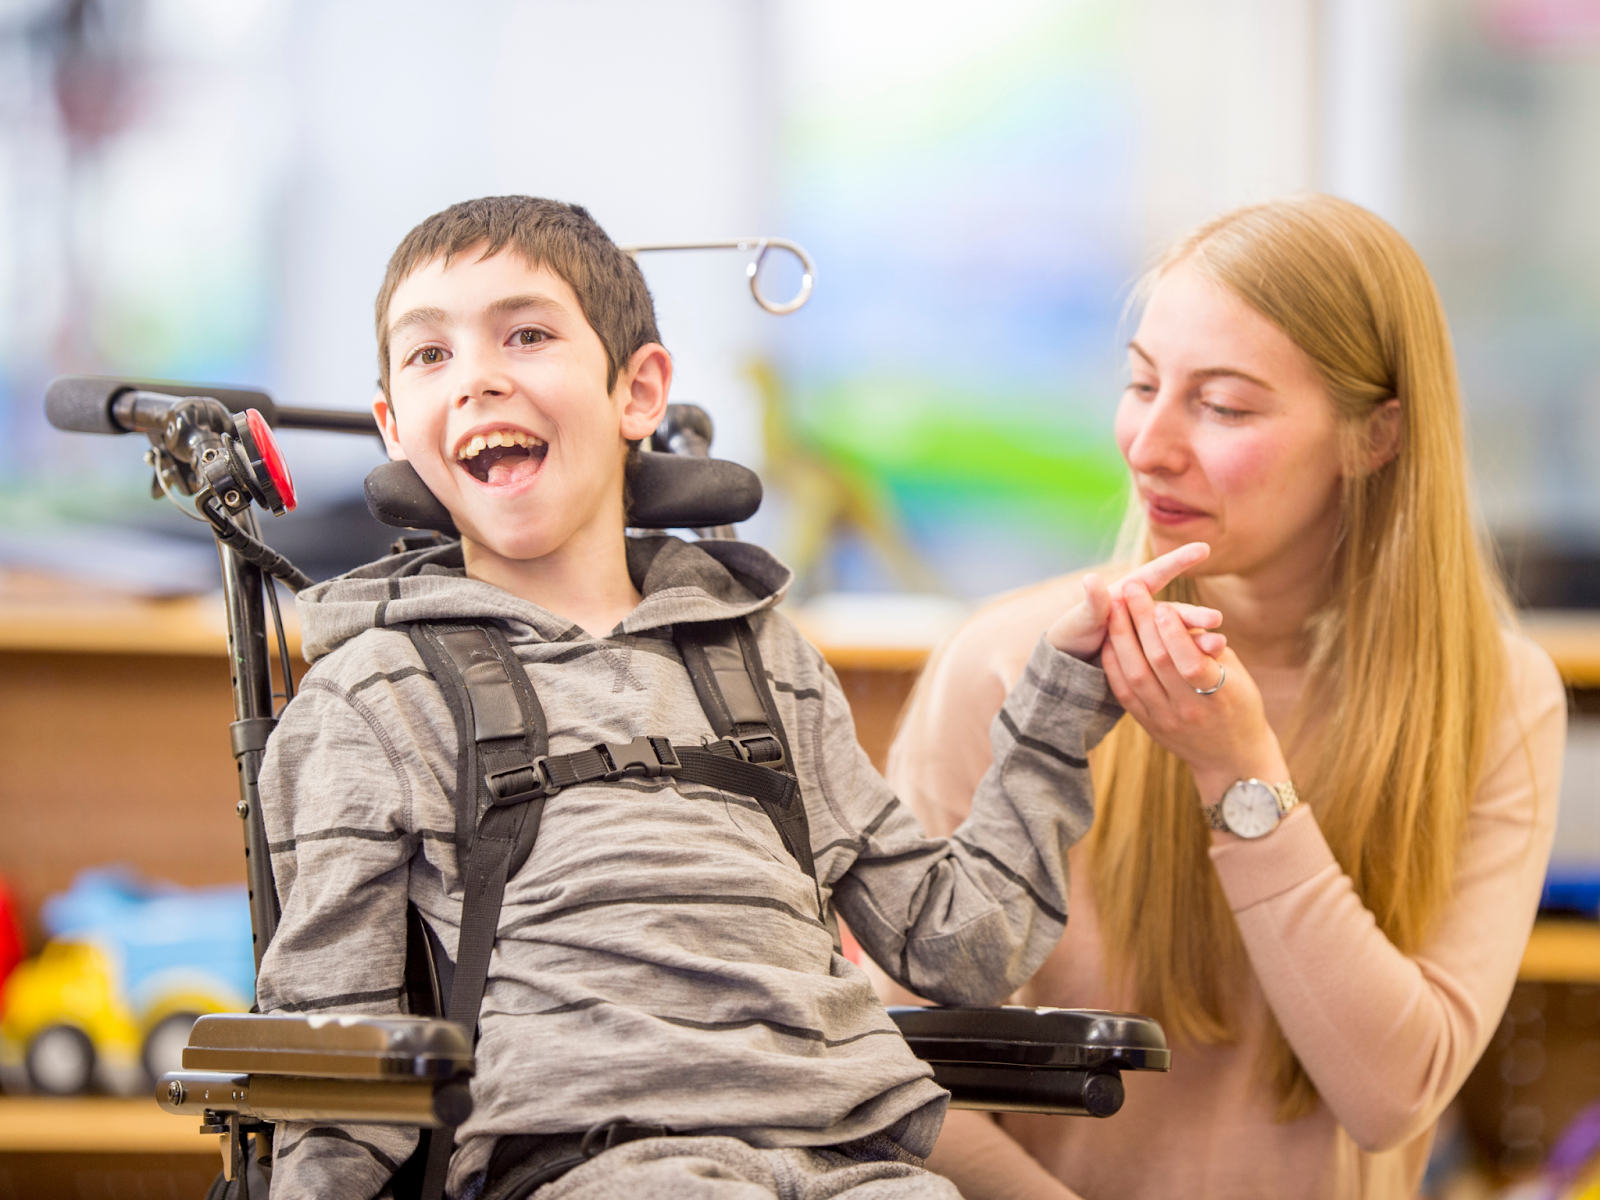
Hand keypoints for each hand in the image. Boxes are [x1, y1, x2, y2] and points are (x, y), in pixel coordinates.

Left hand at [1048, 542, 1225, 661]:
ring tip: (1218, 646)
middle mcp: (1146, 614)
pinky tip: (1211, 663)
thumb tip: (1091, 579)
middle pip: (1174, 611)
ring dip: (1198, 640)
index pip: (1156, 574)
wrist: (1071, 665)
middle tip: (1215, 619)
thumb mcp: (1080, 621)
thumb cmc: (1073, 635)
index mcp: (1129, 595)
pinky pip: (1175, 658)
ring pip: (1180, 636)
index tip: (1202, 549)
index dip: (1178, 561)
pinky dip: (1192, 659)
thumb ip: (1092, 604)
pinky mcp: (1156, 657)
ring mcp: (1153, 636)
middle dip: (1195, 615)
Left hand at [1101, 579, 1289, 804]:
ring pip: (1136, 675)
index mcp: (1219, 695)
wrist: (1232, 759)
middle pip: (1157, 661)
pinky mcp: (1148, 725)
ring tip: (1113, 606)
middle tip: (1130, 588)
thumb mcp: (1237, 674)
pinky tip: (1108, 640)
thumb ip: (1210, 647)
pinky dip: (1114, 665)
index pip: (1189, 661)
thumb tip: (1187, 617)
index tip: (1162, 604)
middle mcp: (1189, 709)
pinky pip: (1124, 693)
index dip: (1173, 633)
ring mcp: (1165, 720)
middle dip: (1141, 621)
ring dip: (1121, 638)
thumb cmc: (1239, 705)